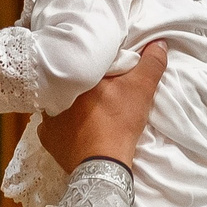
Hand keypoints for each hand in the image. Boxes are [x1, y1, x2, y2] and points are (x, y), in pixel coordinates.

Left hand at [37, 41, 167, 170]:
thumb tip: (158, 43)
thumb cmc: (119, 121)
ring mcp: (47, 118)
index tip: (106, 71)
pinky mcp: (47, 139)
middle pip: (70, 84)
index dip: (96, 65)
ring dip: (72, 105)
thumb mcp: (141, 89)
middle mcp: (54, 94)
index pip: (84, 63)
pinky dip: (65, 127)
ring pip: (60, 104)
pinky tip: (76, 128)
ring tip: (87, 111)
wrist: (103, 164)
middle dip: (82, 85)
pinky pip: (55, 127)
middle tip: (97, 90)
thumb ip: (150, 64)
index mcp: (74, 76)